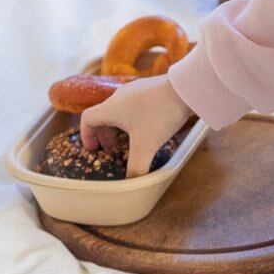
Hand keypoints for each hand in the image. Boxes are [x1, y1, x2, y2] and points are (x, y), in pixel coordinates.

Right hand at [79, 74, 194, 177]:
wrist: (186, 88)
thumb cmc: (161, 114)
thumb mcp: (146, 146)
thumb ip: (136, 168)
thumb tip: (131, 184)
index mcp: (111, 108)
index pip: (88, 119)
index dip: (86, 135)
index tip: (93, 149)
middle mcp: (120, 96)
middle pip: (103, 115)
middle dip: (104, 134)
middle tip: (111, 149)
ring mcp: (135, 90)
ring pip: (119, 110)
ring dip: (119, 126)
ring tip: (129, 140)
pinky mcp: (151, 88)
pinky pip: (135, 105)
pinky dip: (134, 118)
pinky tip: (149, 127)